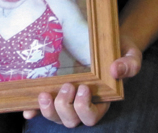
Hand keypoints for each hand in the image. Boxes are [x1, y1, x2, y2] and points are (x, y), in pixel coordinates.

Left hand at [22, 35, 141, 126]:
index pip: (91, 116)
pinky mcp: (54, 89)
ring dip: (48, 110)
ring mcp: (66, 98)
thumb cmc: (118, 48)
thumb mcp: (130, 53)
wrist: (102, 38)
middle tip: (67, 86)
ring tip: (45, 93)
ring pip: (56, 116)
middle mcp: (82, 103)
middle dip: (66, 107)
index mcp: (101, 100)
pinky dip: (34, 110)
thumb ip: (129, 64)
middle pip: (71, 120)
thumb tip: (115, 70)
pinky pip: (42, 106)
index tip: (83, 88)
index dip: (85, 108)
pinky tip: (27, 110)